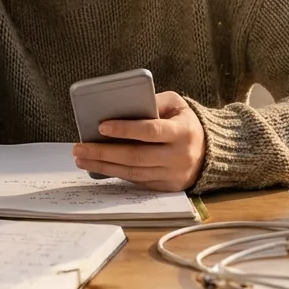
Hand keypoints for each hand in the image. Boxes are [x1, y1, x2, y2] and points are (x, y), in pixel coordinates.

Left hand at [72, 92, 205, 191]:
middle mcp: (179, 156)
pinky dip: (116, 173)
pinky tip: (98, 166)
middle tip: (79, 147)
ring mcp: (173, 175)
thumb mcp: (176, 105)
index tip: (101, 126)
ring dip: (104, 166)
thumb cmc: (186, 123)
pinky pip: (136, 181)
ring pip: (133, 172)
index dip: (125, 129)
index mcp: (183, 132)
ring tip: (82, 158)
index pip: (151, 131)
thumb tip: (122, 107)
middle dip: (104, 152)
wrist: (209, 152)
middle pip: (136, 156)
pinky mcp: (166, 187)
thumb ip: (153, 102)